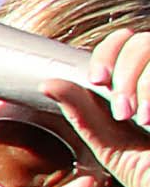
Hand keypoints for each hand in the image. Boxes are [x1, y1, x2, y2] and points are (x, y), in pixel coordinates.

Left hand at [38, 25, 149, 186]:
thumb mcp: (111, 145)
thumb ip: (84, 113)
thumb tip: (47, 82)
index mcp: (144, 85)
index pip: (125, 41)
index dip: (108, 52)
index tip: (96, 80)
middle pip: (143, 41)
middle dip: (126, 71)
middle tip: (121, 110)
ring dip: (145, 82)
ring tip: (144, 119)